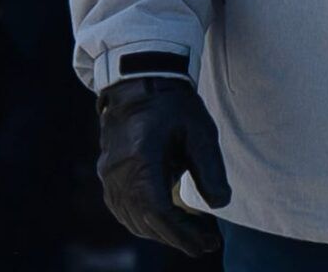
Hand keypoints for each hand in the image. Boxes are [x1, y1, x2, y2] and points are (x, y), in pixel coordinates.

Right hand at [96, 75, 231, 255]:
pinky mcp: (108, 175)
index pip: (158, 211)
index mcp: (141, 160)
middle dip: (176, 237)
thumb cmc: (174, 106)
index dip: (181, 233)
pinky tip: (167, 224)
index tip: (205, 244)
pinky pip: (123, 209)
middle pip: (145, 220)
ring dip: (161, 233)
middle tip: (206, 244)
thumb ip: (210, 169)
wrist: (140, 84)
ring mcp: (108, 175)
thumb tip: (220, 204)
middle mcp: (118, 173)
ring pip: (132, 219)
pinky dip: (145, 222)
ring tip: (192, 237)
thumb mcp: (200, 131)